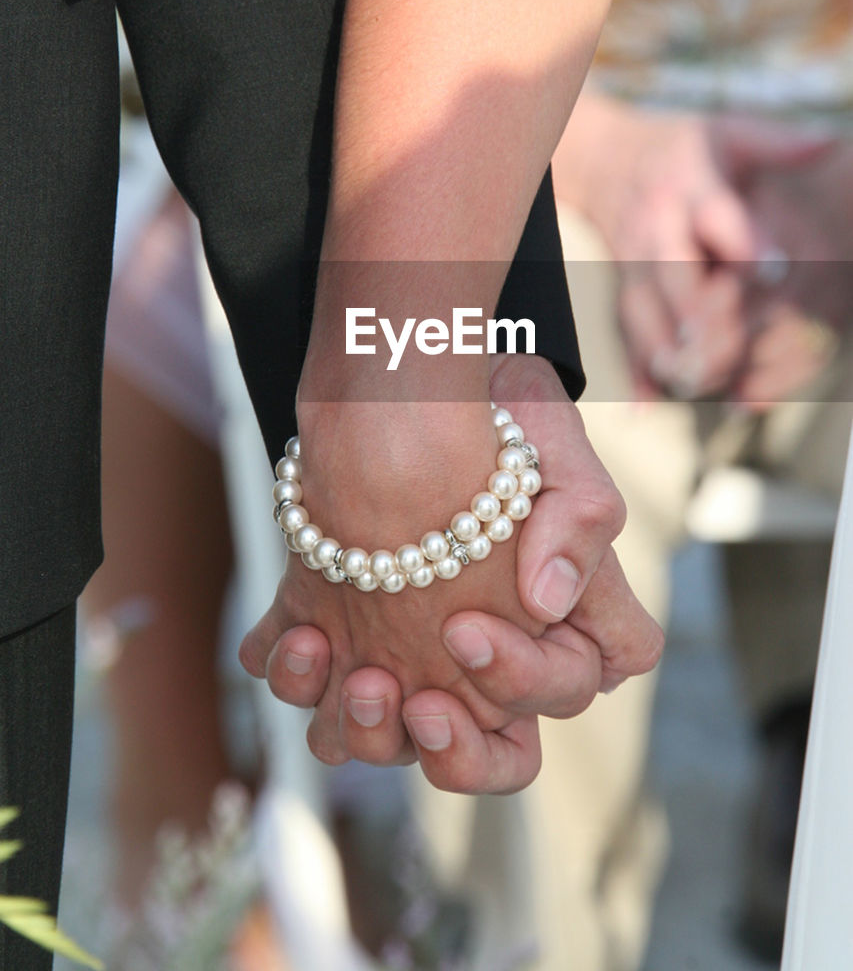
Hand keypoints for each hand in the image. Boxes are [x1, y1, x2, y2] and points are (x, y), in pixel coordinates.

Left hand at [240, 354, 661, 792]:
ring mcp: (410, 652)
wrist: (418, 384)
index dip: (524, 680)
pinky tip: (297, 634)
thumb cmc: (506, 421)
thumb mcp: (559, 453)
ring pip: (389, 741)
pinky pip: (310, 687)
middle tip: (417, 701)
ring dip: (361, 726)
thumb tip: (546, 601)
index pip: (566, 688)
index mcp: (555, 623)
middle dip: (451, 752)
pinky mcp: (341, 628)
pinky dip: (296, 674)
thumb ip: (578, 521)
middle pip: (489, 757)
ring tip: (344, 662)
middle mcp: (484, 656)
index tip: (467, 629)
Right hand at [553, 89, 836, 398]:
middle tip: (727, 346)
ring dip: (664, 351)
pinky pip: (623, 334)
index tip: (775, 268)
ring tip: (692, 383)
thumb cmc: (683, 149)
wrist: (604, 160)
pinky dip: (634, 373)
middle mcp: (654, 226)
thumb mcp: (728, 134)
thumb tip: (827, 141)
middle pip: (671, 272)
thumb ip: (776, 143)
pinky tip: (646, 408)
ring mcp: (630, 262)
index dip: (744, 240)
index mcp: (688, 184)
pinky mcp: (619, 291)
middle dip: (697, 311)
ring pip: (642, 311)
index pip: (716, 213)